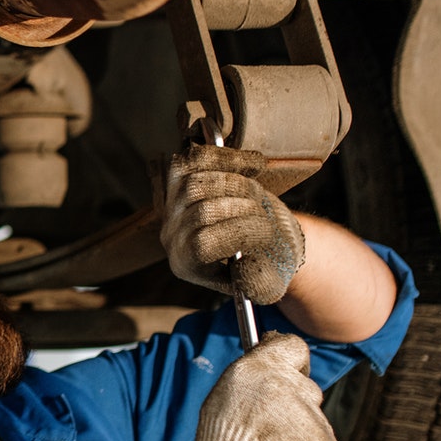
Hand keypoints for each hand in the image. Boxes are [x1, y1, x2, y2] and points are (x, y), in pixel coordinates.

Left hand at [158, 143, 304, 304]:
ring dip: (238, 185)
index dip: (239, 233)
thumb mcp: (268, 283)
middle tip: (266, 215)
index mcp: (187, 265)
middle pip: (202, 211)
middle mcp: (172, 236)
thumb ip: (259, 283)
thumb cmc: (266, 261)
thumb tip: (245, 268)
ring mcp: (172, 205)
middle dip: (245, 209)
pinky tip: (254, 166)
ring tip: (258, 196)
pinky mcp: (180, 178)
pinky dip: (228, 157)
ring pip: (196, 183)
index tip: (267, 232)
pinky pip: (195, 159)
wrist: (266, 237)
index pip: (202, 244)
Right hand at [179, 332, 343, 440]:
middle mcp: (291, 388)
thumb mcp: (224, 396)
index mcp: (260, 370)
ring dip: (300, 433)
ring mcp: (314, 420)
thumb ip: (254, 372)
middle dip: (293, 403)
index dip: (291, 360)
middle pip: (306, 387)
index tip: (286, 371)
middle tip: (268, 426)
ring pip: (314, 420)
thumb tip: (274, 352)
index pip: (294, 347)